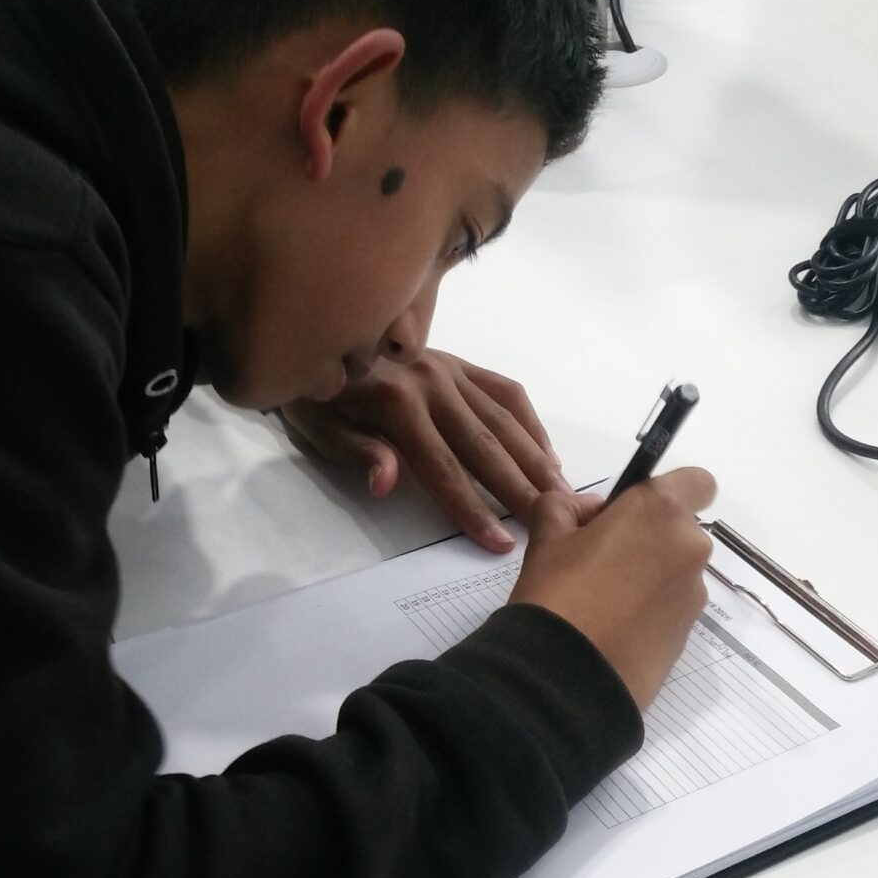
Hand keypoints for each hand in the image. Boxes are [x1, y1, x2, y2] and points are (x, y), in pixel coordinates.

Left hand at [280, 349, 565, 552]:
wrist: (317, 335)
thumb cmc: (315, 398)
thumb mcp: (320, 428)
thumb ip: (359, 453)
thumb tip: (387, 483)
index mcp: (397, 404)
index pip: (442, 469)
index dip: (472, 509)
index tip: (500, 542)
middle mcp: (432, 383)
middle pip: (484, 446)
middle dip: (518, 488)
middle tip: (551, 522)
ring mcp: (449, 369)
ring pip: (503, 419)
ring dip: (535, 458)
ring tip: (561, 493)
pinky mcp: (458, 362)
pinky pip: (504, 390)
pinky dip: (529, 421)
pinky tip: (545, 452)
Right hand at [509, 468, 716, 710]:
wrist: (566, 679)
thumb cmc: (556, 594)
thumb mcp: (547, 537)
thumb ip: (566, 507)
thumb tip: (590, 513)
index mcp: (660, 512)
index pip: (697, 482)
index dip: (670, 492)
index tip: (636, 512)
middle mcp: (689, 548)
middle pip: (680, 530)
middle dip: (649, 538)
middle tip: (601, 560)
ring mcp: (694, 594)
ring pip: (676, 571)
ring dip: (650, 576)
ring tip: (604, 602)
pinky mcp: (689, 633)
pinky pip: (672, 607)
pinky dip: (651, 610)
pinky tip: (614, 628)